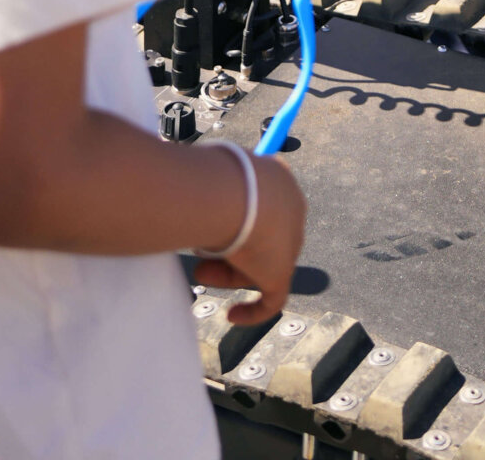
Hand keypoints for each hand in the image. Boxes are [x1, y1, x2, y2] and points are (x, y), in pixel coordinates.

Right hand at [192, 155, 305, 324]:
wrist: (233, 193)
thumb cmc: (217, 175)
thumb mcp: (215, 168)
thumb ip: (213, 181)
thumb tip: (194, 183)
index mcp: (278, 181)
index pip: (261, 208)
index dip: (232, 222)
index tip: (207, 228)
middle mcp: (290, 210)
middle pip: (261, 238)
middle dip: (229, 250)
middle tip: (199, 257)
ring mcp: (290, 242)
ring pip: (261, 265)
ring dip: (229, 274)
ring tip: (201, 272)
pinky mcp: (283, 272)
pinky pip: (273, 299)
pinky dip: (254, 310)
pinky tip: (232, 315)